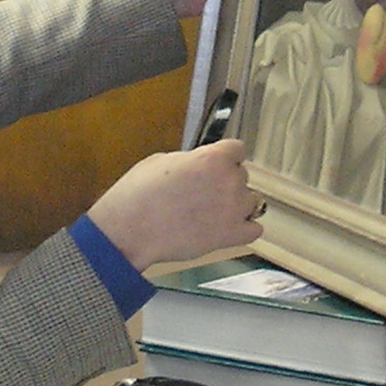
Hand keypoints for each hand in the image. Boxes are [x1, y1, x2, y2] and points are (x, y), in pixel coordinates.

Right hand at [86, 138, 262, 270]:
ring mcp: (234, 209)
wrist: (131, 229)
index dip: (225, 157)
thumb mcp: (161, 161)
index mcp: (213, 157)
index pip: (238, 149)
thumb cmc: (139, 193)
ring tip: (210, 214)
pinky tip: (224, 228)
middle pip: (242, 176)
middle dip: (225, 182)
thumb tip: (198, 166)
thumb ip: (190, 161)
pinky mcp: (232, 236)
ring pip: (250, 201)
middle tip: (202, 194)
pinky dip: (242, 229)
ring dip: (235, 205)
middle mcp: (230, 180)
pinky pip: (254, 229)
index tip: (217, 165)